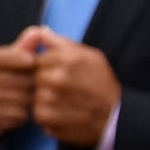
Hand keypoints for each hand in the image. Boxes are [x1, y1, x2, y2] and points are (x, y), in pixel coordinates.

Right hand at [0, 38, 39, 144]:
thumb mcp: (0, 61)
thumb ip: (21, 47)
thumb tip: (40, 31)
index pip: (25, 58)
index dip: (35, 66)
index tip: (33, 70)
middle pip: (26, 81)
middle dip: (33, 86)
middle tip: (30, 88)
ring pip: (24, 100)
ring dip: (28, 102)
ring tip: (22, 100)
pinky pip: (18, 116)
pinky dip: (21, 116)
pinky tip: (14, 113)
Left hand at [26, 29, 121, 149]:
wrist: (116, 116)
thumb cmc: (103, 84)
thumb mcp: (90, 56)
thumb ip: (61, 42)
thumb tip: (39, 31)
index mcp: (67, 58)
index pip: (36, 58)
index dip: (46, 67)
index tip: (59, 73)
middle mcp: (57, 77)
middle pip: (34, 76)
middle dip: (44, 82)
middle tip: (64, 89)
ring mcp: (51, 99)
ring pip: (34, 94)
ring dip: (45, 98)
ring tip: (66, 101)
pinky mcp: (47, 118)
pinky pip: (37, 112)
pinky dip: (47, 114)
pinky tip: (64, 112)